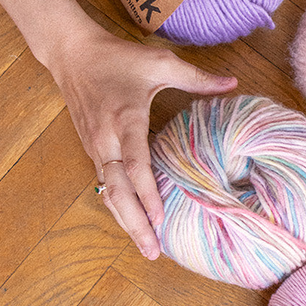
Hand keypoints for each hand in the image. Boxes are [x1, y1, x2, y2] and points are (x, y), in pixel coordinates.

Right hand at [48, 20, 236, 259]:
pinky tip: (133, 224)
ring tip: (146, 248)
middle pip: (118, 191)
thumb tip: (233, 83)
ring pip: (108, 193)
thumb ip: (197, 77)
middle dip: (135, 224)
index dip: (148, 194)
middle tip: (153, 252)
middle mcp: (106, 140)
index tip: (161, 219)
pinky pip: (104, 185)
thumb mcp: (160, 62)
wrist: (72, 52)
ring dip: (125, 222)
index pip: (135, 165)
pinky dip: (119, 207)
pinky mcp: (92, 150)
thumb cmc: (118, 57)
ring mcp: (96, 147)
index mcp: (124, 120)